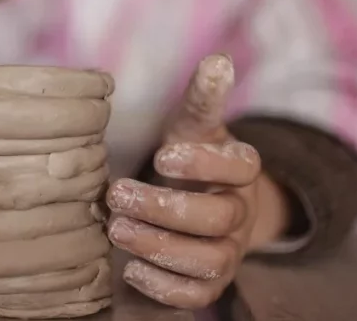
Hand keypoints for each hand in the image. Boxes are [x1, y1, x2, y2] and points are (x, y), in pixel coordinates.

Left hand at [106, 54, 288, 308]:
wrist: (204, 203)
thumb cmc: (192, 158)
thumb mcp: (194, 126)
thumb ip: (203, 98)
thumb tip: (218, 60)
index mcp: (241, 169)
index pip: (241, 165)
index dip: (204, 163)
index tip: (162, 155)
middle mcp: (240, 213)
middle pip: (218, 218)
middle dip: (165, 208)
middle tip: (116, 193)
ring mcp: (229, 252)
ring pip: (209, 260)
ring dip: (160, 246)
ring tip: (116, 229)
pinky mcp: (209, 283)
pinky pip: (198, 295)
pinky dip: (166, 288)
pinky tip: (131, 269)